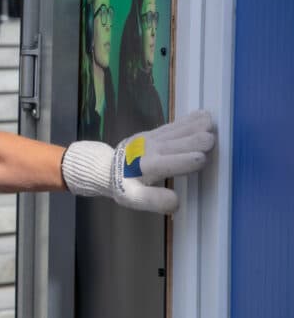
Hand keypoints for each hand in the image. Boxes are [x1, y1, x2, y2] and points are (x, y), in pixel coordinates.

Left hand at [61, 110, 215, 212]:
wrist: (105, 166)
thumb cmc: (123, 184)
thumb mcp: (133, 198)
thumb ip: (154, 200)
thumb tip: (177, 202)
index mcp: (149, 167)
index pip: (170, 163)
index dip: (186, 162)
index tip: (202, 159)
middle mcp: (153, 149)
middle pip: (178, 144)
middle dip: (195, 142)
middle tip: (212, 140)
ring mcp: (154, 138)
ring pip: (178, 131)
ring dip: (195, 127)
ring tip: (211, 122)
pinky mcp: (154, 132)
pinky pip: (174, 125)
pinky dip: (188, 120)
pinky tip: (202, 115)